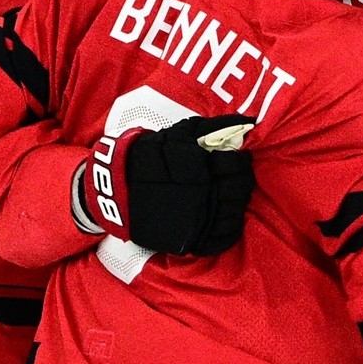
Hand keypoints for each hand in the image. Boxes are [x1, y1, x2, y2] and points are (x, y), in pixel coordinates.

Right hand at [75, 113, 255, 255]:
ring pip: (236, 211)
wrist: (117, 191)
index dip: (241, 160)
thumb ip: (210, 128)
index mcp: (196, 169)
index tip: (238, 158)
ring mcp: (197, 221)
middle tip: (237, 175)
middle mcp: (199, 195)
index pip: (236, 165)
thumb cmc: (149, 157)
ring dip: (238, 200)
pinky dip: (231, 225)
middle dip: (242, 178)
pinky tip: (225, 214)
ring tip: (230, 193)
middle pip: (240, 188)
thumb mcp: (176, 135)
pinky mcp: (193, 241)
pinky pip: (226, 236)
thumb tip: (245, 123)